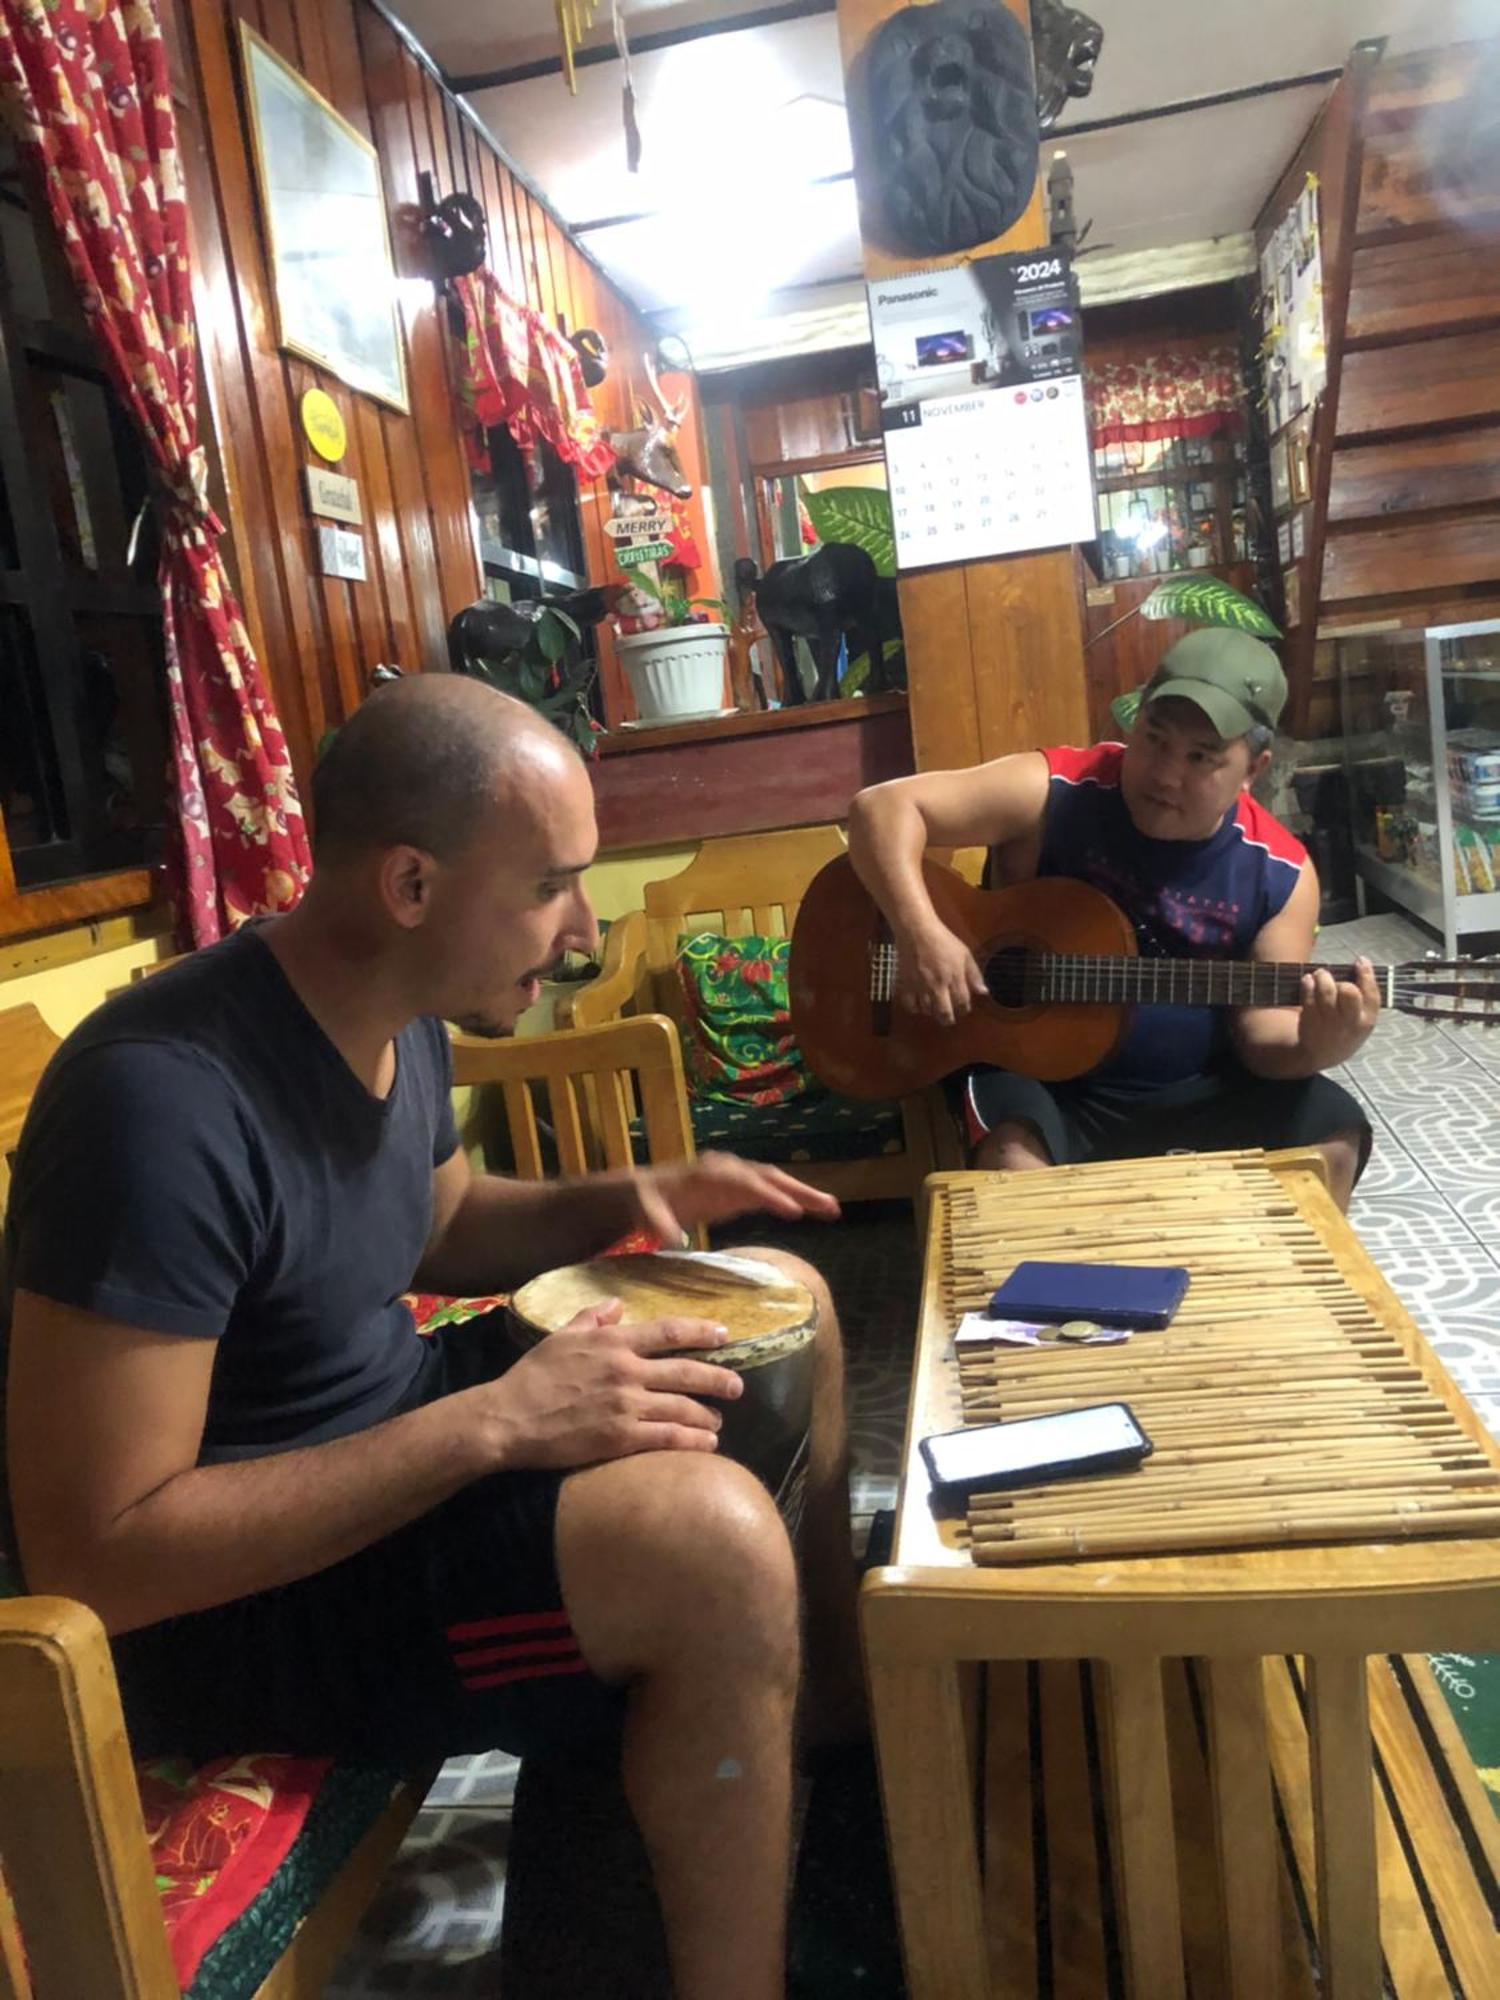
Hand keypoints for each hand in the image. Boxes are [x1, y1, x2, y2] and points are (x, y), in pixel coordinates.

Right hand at [477, 1298, 744, 1467]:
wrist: (509, 1418)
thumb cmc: (532, 1376)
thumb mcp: (560, 1336)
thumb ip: (592, 1317)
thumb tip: (617, 1303)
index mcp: (613, 1342)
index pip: (668, 1332)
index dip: (700, 1331)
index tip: (724, 1334)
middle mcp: (626, 1370)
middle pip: (685, 1371)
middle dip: (717, 1378)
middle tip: (737, 1385)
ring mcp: (626, 1405)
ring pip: (682, 1407)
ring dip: (706, 1414)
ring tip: (718, 1421)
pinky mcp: (621, 1437)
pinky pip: (667, 1437)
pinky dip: (692, 1440)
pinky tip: (706, 1444)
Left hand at [625, 1154, 839, 1241]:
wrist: (644, 1191)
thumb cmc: (645, 1200)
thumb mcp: (645, 1210)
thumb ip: (657, 1222)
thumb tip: (671, 1238)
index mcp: (707, 1174)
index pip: (744, 1182)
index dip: (768, 1195)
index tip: (791, 1210)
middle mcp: (727, 1170)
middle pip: (768, 1177)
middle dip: (799, 1190)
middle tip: (829, 1206)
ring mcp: (735, 1179)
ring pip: (775, 1182)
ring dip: (803, 1193)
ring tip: (833, 1209)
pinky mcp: (738, 1192)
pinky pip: (770, 1193)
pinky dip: (791, 1200)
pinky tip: (812, 1211)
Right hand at [895, 921, 987, 1026]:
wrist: (917, 931)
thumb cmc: (943, 940)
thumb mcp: (965, 954)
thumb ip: (974, 975)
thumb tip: (984, 992)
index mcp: (954, 977)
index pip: (962, 1002)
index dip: (964, 1009)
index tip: (963, 1009)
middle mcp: (938, 985)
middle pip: (944, 1012)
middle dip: (948, 1019)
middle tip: (948, 1020)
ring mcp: (920, 986)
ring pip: (927, 1010)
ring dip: (932, 1012)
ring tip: (934, 1009)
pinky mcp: (906, 984)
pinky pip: (910, 1005)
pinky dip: (915, 1008)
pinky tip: (919, 1005)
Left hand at [1296, 957, 1380, 1068]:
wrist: (1320, 1055)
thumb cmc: (1344, 1031)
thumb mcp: (1361, 1021)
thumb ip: (1364, 998)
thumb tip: (1362, 963)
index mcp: (1366, 1021)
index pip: (1371, 995)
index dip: (1367, 975)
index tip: (1360, 961)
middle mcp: (1349, 1022)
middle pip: (1349, 992)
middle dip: (1341, 980)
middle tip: (1333, 977)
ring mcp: (1328, 1022)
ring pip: (1326, 991)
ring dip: (1322, 976)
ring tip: (1319, 975)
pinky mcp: (1309, 1019)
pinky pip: (1308, 996)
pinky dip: (1307, 983)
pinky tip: (1308, 980)